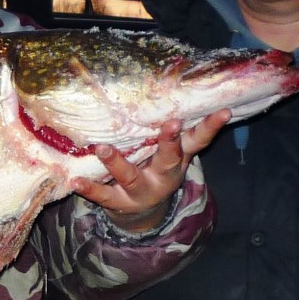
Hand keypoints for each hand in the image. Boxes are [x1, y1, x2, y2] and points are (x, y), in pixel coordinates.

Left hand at [72, 110, 228, 231]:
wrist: (144, 211)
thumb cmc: (157, 168)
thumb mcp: (172, 153)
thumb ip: (175, 130)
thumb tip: (179, 88)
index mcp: (178, 159)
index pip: (198, 140)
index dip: (211, 126)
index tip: (223, 111)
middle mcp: (163, 174)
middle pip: (168, 158)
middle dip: (169, 142)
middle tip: (170, 124)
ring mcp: (141, 190)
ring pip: (130, 176)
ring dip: (116, 162)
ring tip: (101, 148)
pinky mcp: (119, 202)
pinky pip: (103, 195)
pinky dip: (89, 188)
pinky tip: (75, 180)